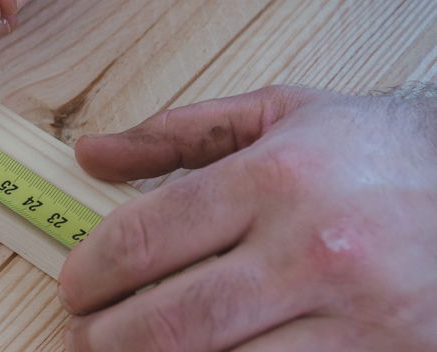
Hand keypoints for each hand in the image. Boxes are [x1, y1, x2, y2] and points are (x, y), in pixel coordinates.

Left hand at [59, 85, 436, 350]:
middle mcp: (310, 250)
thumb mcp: (275, 115)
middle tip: (81, 335)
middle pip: (171, 321)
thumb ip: (175, 133)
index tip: (74, 285)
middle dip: (104, 339)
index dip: (91, 270)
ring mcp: (350, 319)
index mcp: (274, 178)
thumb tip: (91, 154)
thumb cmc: (369, 150)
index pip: (146, 235)